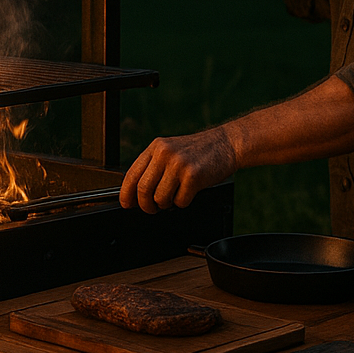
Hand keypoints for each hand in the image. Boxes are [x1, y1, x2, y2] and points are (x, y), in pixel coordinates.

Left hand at [120, 125, 238, 213]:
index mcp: (156, 147)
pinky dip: (183, 202)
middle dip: (146, 206)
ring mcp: (179, 164)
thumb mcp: (172, 150)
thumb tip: (137, 193)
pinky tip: (189, 192)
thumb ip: (155, 166)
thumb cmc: (200, 151)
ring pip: (160, 199)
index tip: (126, 204)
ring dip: (166, 205)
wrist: (227, 143)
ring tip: (174, 196)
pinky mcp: (193, 176)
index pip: (132, 174)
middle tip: (152, 208)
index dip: (126, 194)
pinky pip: (180, 202)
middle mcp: (164, 153)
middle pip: (143, 190)